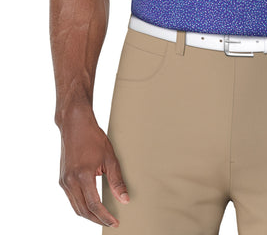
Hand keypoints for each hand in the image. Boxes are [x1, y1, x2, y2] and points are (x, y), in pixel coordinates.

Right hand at [58, 106, 129, 226]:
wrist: (75, 124)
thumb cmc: (93, 137)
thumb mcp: (109, 157)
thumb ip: (116, 180)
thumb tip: (124, 199)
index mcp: (82, 176)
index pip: (94, 205)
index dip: (105, 216)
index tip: (115, 222)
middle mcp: (70, 181)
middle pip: (83, 210)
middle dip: (97, 219)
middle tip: (111, 222)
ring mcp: (63, 181)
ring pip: (75, 207)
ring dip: (89, 214)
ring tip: (103, 216)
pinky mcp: (62, 179)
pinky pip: (71, 198)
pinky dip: (81, 205)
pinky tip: (92, 205)